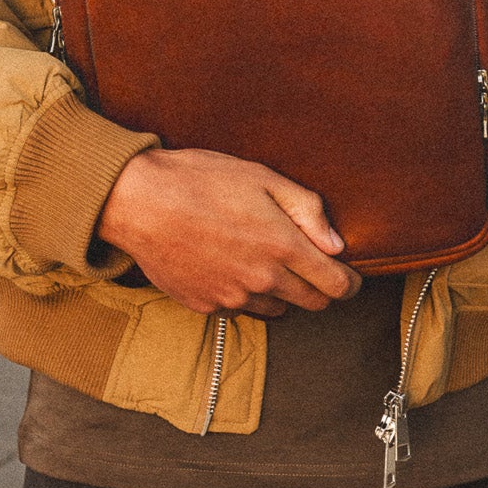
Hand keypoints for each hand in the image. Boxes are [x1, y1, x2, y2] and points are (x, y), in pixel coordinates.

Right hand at [98, 147, 361, 318]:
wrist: (138, 201)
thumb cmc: (200, 180)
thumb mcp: (262, 177)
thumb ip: (306, 210)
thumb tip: (336, 244)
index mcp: (282, 247)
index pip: (335, 286)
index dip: (349, 283)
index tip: (348, 276)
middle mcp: (261, 280)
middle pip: (312, 304)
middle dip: (318, 288)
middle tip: (309, 266)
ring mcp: (232, 298)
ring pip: (276, 309)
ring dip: (281, 292)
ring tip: (263, 260)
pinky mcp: (205, 306)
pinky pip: (240, 309)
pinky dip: (244, 295)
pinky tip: (230, 265)